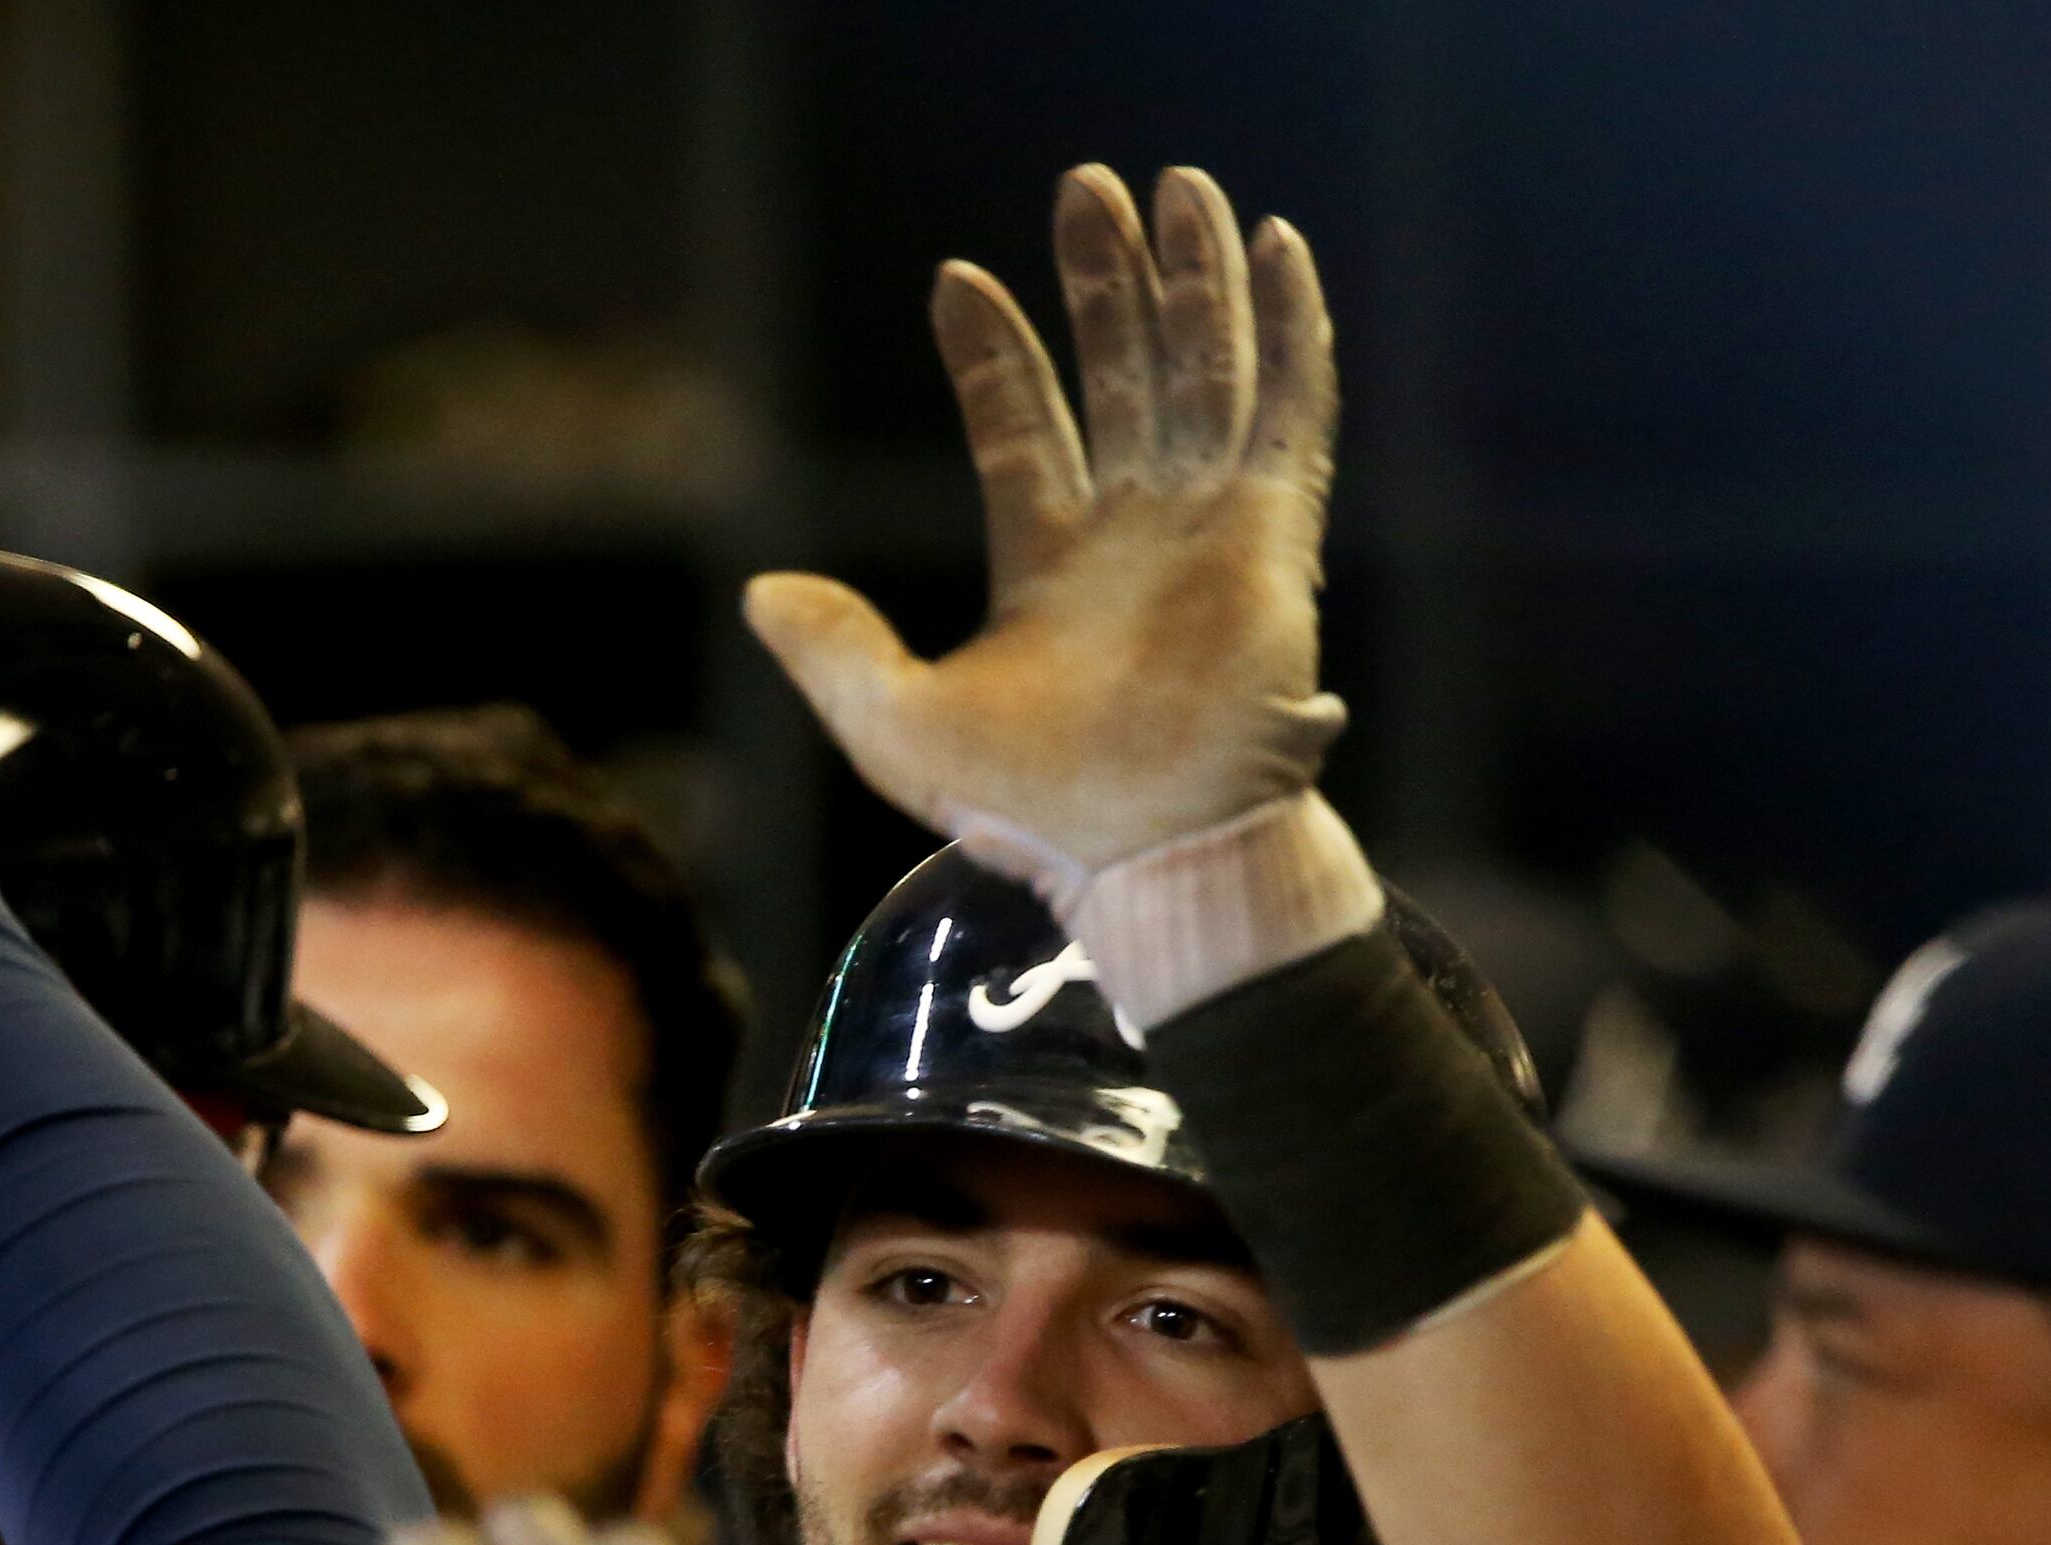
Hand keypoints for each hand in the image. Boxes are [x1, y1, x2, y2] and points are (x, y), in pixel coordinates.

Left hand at [747, 165, 1343, 870]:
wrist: (1146, 853)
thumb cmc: (1030, 809)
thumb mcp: (897, 728)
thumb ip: (833, 655)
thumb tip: (760, 590)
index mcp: (1044, 564)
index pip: (1018, 427)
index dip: (991, 353)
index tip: (956, 277)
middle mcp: (1131, 534)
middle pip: (1121, 376)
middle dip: (1105, 285)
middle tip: (1088, 188)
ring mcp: (1207, 530)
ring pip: (1204, 374)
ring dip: (1194, 283)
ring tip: (1177, 186)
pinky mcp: (1274, 538)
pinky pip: (1290, 414)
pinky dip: (1290, 330)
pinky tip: (1274, 250)